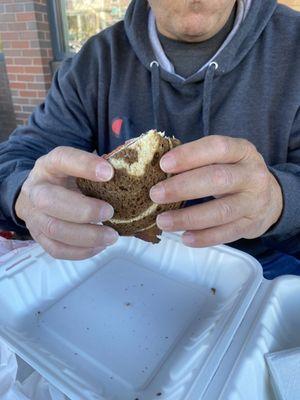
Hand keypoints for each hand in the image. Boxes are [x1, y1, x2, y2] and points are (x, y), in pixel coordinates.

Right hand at [15, 146, 118, 259]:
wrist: (39, 196)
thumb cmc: (67, 180)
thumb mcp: (78, 167)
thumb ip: (99, 169)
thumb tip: (130, 173)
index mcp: (48, 166)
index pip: (61, 159)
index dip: (83, 165)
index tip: (109, 172)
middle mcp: (36, 189)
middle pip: (49, 201)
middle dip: (83, 210)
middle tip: (110, 212)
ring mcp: (33, 215)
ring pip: (53, 229)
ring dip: (86, 236)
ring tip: (112, 236)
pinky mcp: (38, 237)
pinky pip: (56, 249)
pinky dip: (81, 251)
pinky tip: (100, 246)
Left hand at [150, 136, 282, 246]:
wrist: (271, 198)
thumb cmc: (234, 174)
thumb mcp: (224, 160)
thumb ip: (198, 161)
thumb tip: (155, 169)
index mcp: (242, 151)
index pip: (217, 148)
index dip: (190, 155)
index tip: (164, 165)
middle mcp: (252, 175)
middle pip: (218, 179)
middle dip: (183, 187)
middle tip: (155, 194)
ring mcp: (254, 202)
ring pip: (221, 211)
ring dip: (188, 217)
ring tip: (163, 221)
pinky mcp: (251, 225)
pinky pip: (226, 233)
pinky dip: (204, 237)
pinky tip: (185, 238)